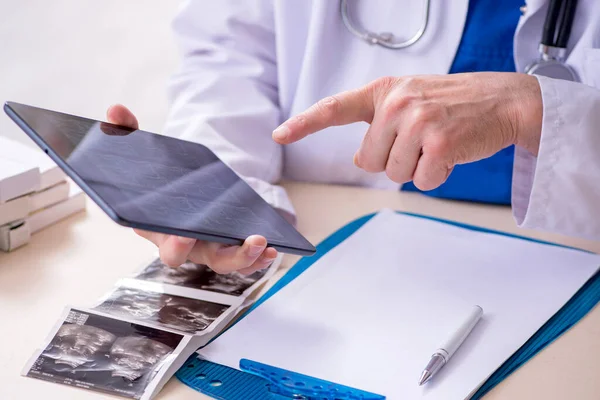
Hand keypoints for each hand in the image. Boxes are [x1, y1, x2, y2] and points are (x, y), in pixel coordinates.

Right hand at [106, 104, 277, 273]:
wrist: (175, 186)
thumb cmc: (156, 177)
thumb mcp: (142, 153)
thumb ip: (126, 132)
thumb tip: (116, 110)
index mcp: (154, 227)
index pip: (162, 242)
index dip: (174, 243)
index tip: (186, 233)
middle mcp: (180, 244)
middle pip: (198, 259)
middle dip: (223, 255)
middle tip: (245, 241)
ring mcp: (203, 247)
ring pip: (223, 263)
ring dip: (245, 259)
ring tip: (265, 244)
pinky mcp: (224, 246)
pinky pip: (241, 261)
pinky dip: (256, 258)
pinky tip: (272, 248)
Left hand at [272, 72, 541, 190]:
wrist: (503, 100)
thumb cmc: (454, 104)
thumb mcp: (410, 100)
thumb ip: (379, 125)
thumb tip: (362, 160)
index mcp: (383, 92)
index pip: (334, 108)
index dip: (304, 124)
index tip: (280, 135)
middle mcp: (396, 103)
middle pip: (369, 162)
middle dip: (393, 160)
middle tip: (421, 142)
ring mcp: (418, 121)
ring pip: (393, 175)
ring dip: (416, 169)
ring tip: (438, 145)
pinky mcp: (438, 143)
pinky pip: (421, 181)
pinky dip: (436, 176)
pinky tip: (451, 154)